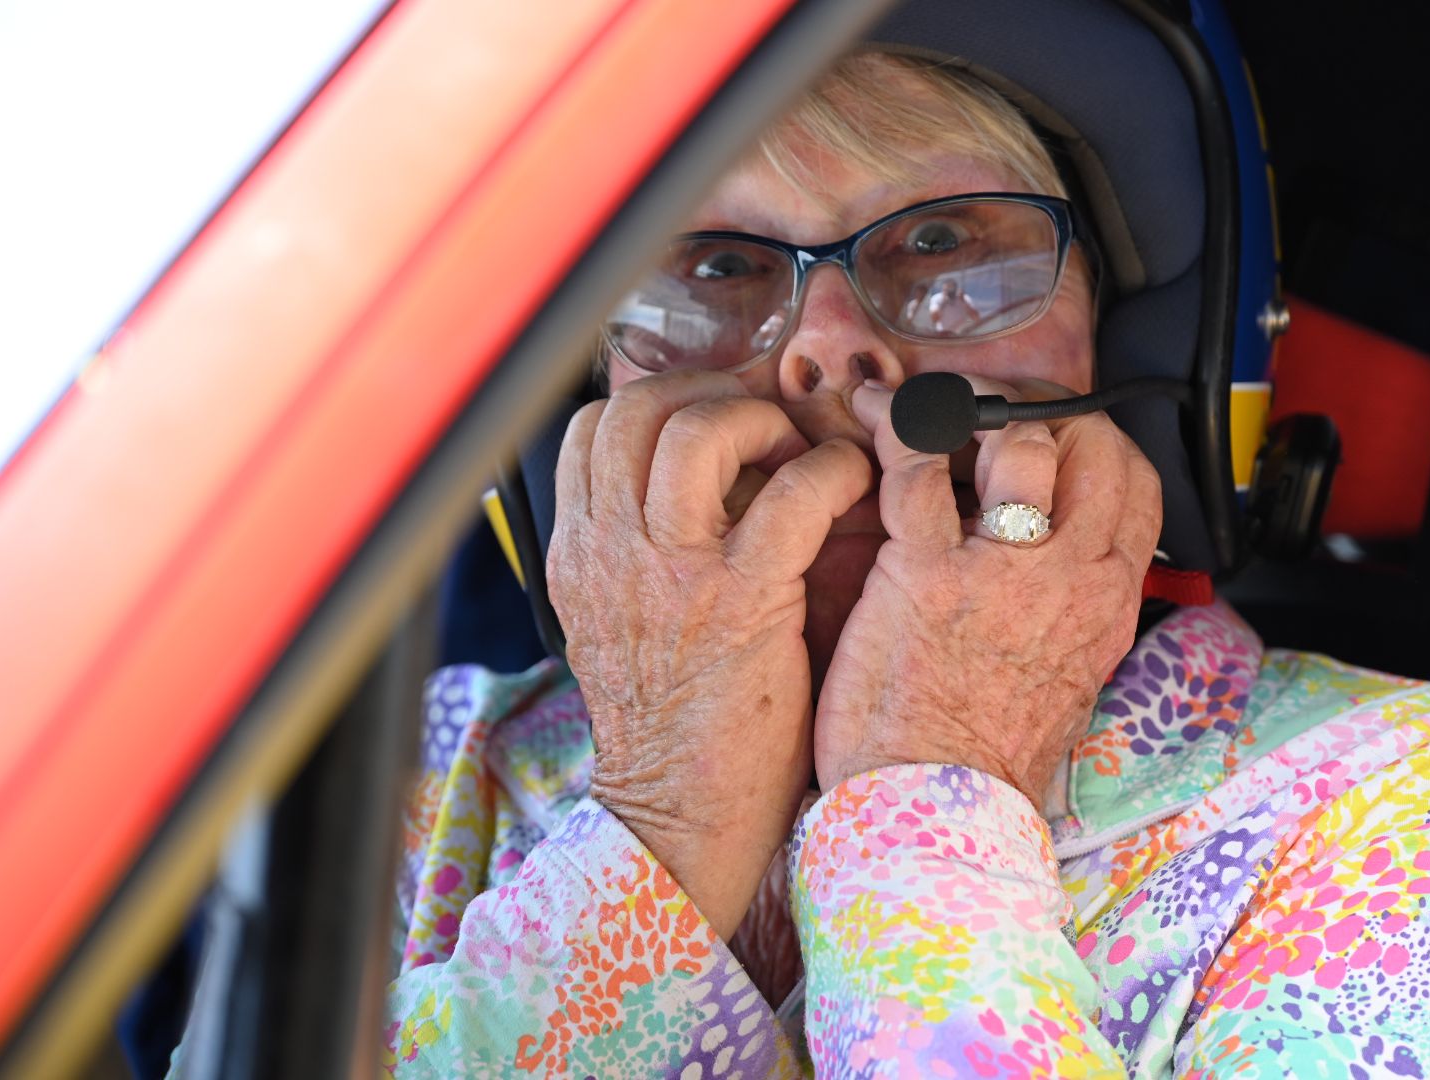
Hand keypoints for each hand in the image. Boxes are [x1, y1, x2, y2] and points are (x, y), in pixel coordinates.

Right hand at [547, 371, 870, 936]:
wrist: (677, 821)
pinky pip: (791, 494)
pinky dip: (832, 471)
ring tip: (800, 454)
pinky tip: (849, 487)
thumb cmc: (670, 729)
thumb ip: (634, 557)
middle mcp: (611, 552)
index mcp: (579, 556)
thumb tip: (682, 493)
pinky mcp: (741, 602)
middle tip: (763, 425)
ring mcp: (672, 573)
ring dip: (765, 423)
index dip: (660, 403)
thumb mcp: (618, 628)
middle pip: (639, 409)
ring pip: (701, 431)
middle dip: (711, 395)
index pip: (591, 428)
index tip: (710, 422)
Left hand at [814, 377, 1160, 809]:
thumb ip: (1068, 614)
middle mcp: (1070, 578)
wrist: (935, 821)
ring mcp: (1001, 572)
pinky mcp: (924, 575)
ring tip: (916, 413)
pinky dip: (888, 427)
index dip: (1089, 438)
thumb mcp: (1064, 683)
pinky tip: (866, 420)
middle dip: (1031, 408)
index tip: (1044, 434)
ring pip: (1014, 439)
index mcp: (1106, 603)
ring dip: (962, 412)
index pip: (1133, 481)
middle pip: (1086, 442)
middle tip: (976, 413)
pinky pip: (915, 466)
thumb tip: (1058, 568)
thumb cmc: (981, 761)